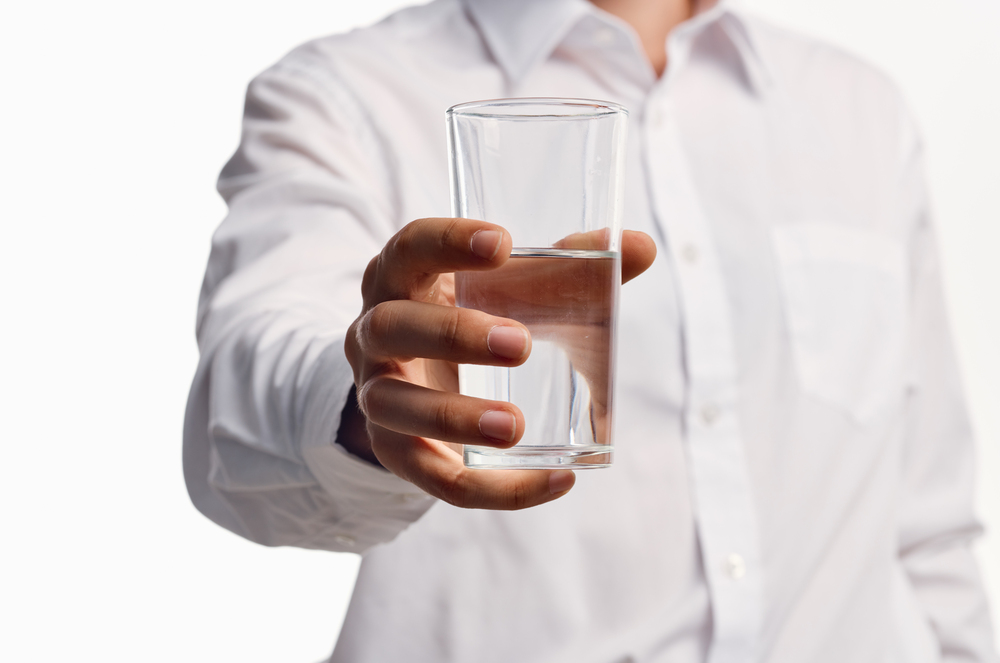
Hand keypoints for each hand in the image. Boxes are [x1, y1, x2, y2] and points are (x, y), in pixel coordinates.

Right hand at [343, 218, 655, 509]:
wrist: (418, 383)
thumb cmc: (473, 316)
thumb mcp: (511, 289)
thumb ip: (568, 269)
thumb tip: (641, 247)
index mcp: (401, 279)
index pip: (408, 248)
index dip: (447, 241)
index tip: (503, 244)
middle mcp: (374, 333)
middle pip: (391, 328)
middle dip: (452, 336)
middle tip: (519, 344)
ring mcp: (377, 394)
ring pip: (394, 405)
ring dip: (452, 416)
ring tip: (516, 425)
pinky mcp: (397, 452)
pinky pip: (436, 477)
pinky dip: (495, 487)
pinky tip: (555, 481)